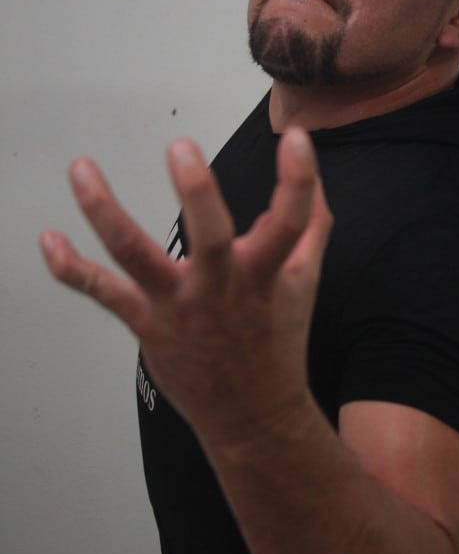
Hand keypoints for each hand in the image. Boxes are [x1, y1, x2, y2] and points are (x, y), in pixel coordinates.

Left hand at [40, 130, 332, 449]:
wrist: (253, 414)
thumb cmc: (276, 339)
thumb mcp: (304, 280)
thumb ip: (311, 224)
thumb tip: (315, 178)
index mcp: (266, 275)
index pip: (290, 224)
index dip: (298, 181)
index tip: (297, 139)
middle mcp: (223, 290)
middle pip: (213, 241)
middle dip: (197, 195)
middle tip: (181, 147)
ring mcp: (180, 308)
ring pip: (138, 258)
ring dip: (106, 214)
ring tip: (81, 170)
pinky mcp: (147, 324)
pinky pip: (104, 293)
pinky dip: (73, 269)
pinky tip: (48, 239)